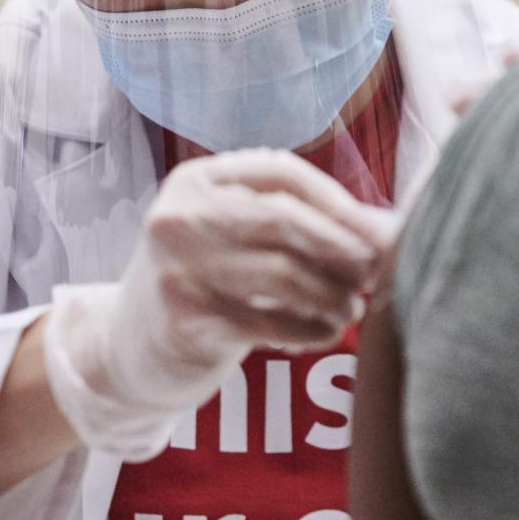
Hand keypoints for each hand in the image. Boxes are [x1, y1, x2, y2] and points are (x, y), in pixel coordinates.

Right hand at [42, 149, 396, 458]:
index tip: (377, 232)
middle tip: (378, 270)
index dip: (337, 202)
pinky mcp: (183, 320)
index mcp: (196, 180)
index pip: (281, 174)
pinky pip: (268, 323)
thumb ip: (301, 222)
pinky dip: (309, 329)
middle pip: (282, 219)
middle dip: (342, 245)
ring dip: (333, 295)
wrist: (127, 346)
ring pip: (281, 274)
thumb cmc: (204, 280)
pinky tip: (325, 333)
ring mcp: (176, 268)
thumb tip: (391, 228)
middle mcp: (178, 215)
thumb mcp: (235, 234)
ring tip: (353, 309)